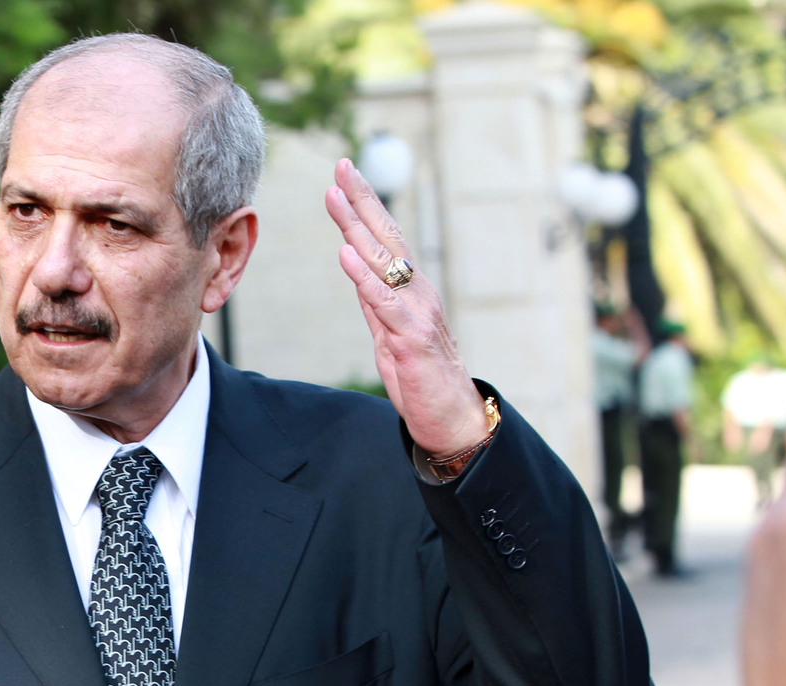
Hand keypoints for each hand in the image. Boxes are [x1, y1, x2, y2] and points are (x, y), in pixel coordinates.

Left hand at [326, 158, 486, 455]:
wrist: (451, 418)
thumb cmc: (421, 378)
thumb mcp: (388, 334)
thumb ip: (374, 302)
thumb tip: (354, 267)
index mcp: (410, 290)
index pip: (385, 240)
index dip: (364, 207)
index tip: (343, 176)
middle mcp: (416, 292)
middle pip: (386, 238)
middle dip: (362, 200)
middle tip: (342, 166)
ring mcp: (416, 312)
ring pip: (384, 262)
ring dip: (357, 227)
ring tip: (335, 198)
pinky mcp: (411, 337)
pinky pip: (384, 302)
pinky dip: (364, 277)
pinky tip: (346, 254)